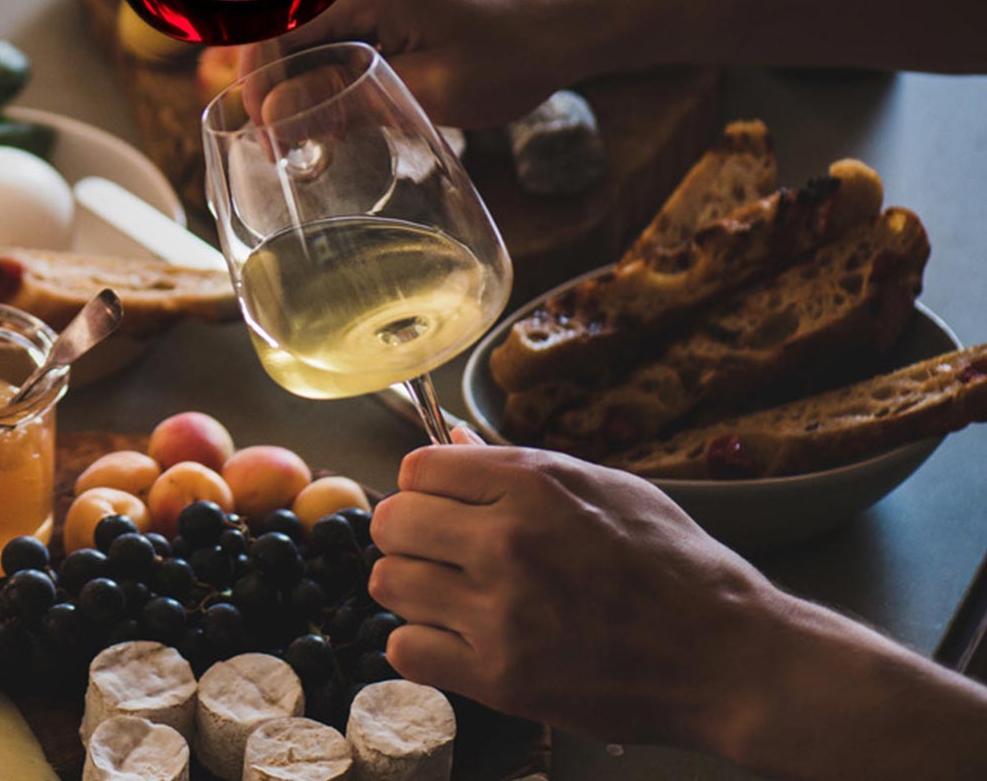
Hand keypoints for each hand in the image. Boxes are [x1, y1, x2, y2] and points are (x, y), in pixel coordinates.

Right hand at [280, 0, 601, 125]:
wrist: (573, 12)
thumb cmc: (519, 51)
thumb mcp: (436, 93)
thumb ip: (349, 103)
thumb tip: (277, 123)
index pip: (281, 31)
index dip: (264, 90)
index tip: (268, 141)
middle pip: (282, 17)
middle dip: (274, 80)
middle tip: (281, 142)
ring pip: (302, 11)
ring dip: (297, 64)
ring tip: (305, 121)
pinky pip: (328, 3)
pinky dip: (323, 46)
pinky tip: (334, 87)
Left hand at [367, 441, 779, 749]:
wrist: (729, 658)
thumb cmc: (676, 567)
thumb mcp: (606, 488)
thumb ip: (518, 465)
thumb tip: (449, 439)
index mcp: (532, 484)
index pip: (416, 468)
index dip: (425, 486)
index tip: (444, 505)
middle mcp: (506, 542)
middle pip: (391, 523)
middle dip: (408, 534)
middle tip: (440, 551)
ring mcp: (500, 613)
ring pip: (389, 584)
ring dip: (413, 588)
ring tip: (451, 595)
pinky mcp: (500, 677)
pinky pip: (405, 650)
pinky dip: (421, 645)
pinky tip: (456, 639)